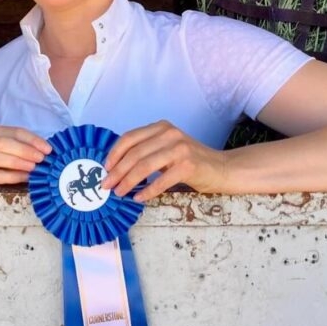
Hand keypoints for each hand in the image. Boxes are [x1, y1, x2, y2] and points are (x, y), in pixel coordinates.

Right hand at [0, 126, 51, 185]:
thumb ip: (28, 148)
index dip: (33, 140)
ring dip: (17, 162)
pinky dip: (12, 176)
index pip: (17, 132)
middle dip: (25, 150)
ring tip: (32, 167)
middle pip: (4, 143)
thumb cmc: (4, 159)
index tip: (48, 149)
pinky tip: (24, 178)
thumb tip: (47, 152)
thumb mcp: (15, 149)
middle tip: (40, 158)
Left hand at [101, 120, 227, 200]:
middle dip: (117, 171)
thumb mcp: (166, 148)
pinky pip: (161, 180)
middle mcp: (169, 134)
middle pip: (135, 153)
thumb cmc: (190, 161)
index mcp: (161, 127)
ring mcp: (179, 148)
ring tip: (120, 192)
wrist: (221, 168)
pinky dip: (148, 191)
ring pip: (145, 166)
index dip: (114, 153)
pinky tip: (139, 198)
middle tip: (107, 185)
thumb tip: (117, 168)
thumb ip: (146, 151)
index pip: (130, 137)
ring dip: (128, 181)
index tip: (105, 168)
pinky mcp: (188, 165)